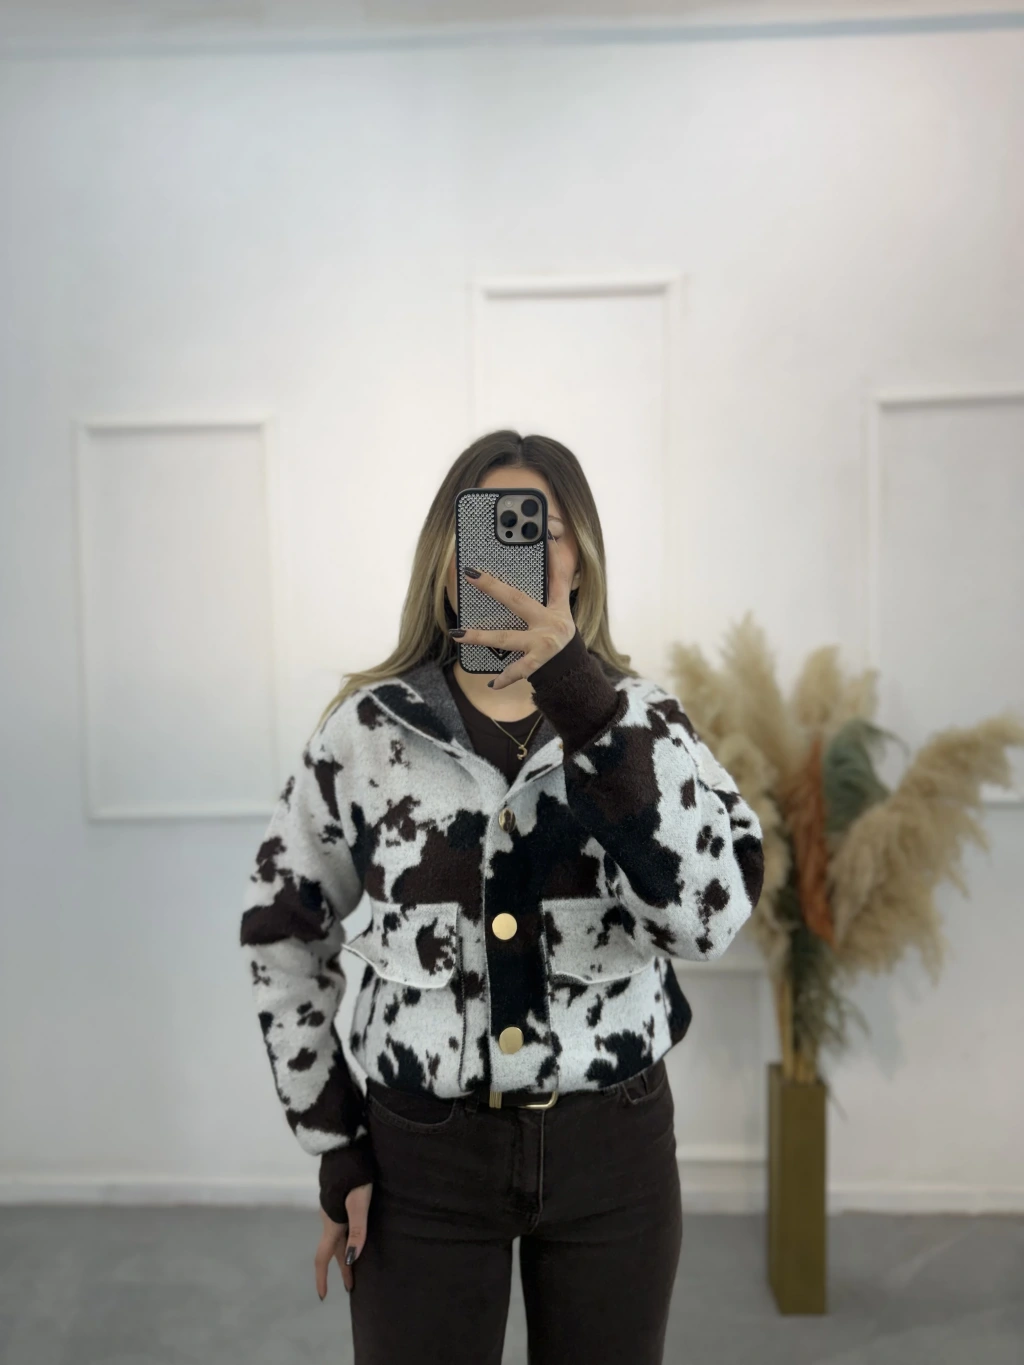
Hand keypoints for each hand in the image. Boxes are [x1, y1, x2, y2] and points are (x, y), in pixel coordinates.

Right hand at [314, 1182, 372, 1296]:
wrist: (344, 1145)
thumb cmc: (356, 1173)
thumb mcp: (360, 1201)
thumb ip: (357, 1229)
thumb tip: (351, 1259)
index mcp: (332, 1222)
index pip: (322, 1257)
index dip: (322, 1278)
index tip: (324, 1296)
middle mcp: (328, 1217)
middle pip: (332, 1250)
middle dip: (341, 1269)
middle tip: (351, 1286)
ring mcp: (331, 1207)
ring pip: (336, 1237)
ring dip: (343, 1253)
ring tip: (355, 1263)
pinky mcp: (336, 1197)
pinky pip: (338, 1225)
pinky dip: (344, 1238)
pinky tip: (353, 1234)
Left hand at [454, 548, 576, 690]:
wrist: (572, 673)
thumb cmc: (558, 638)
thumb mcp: (560, 613)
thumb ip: (552, 589)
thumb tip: (539, 558)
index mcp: (558, 607)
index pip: (557, 576)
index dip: (552, 555)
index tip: (544, 535)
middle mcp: (552, 622)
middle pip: (518, 600)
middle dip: (493, 587)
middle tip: (470, 574)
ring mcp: (544, 644)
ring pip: (507, 638)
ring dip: (481, 636)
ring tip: (457, 634)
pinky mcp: (539, 664)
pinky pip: (518, 670)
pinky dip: (505, 677)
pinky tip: (492, 682)